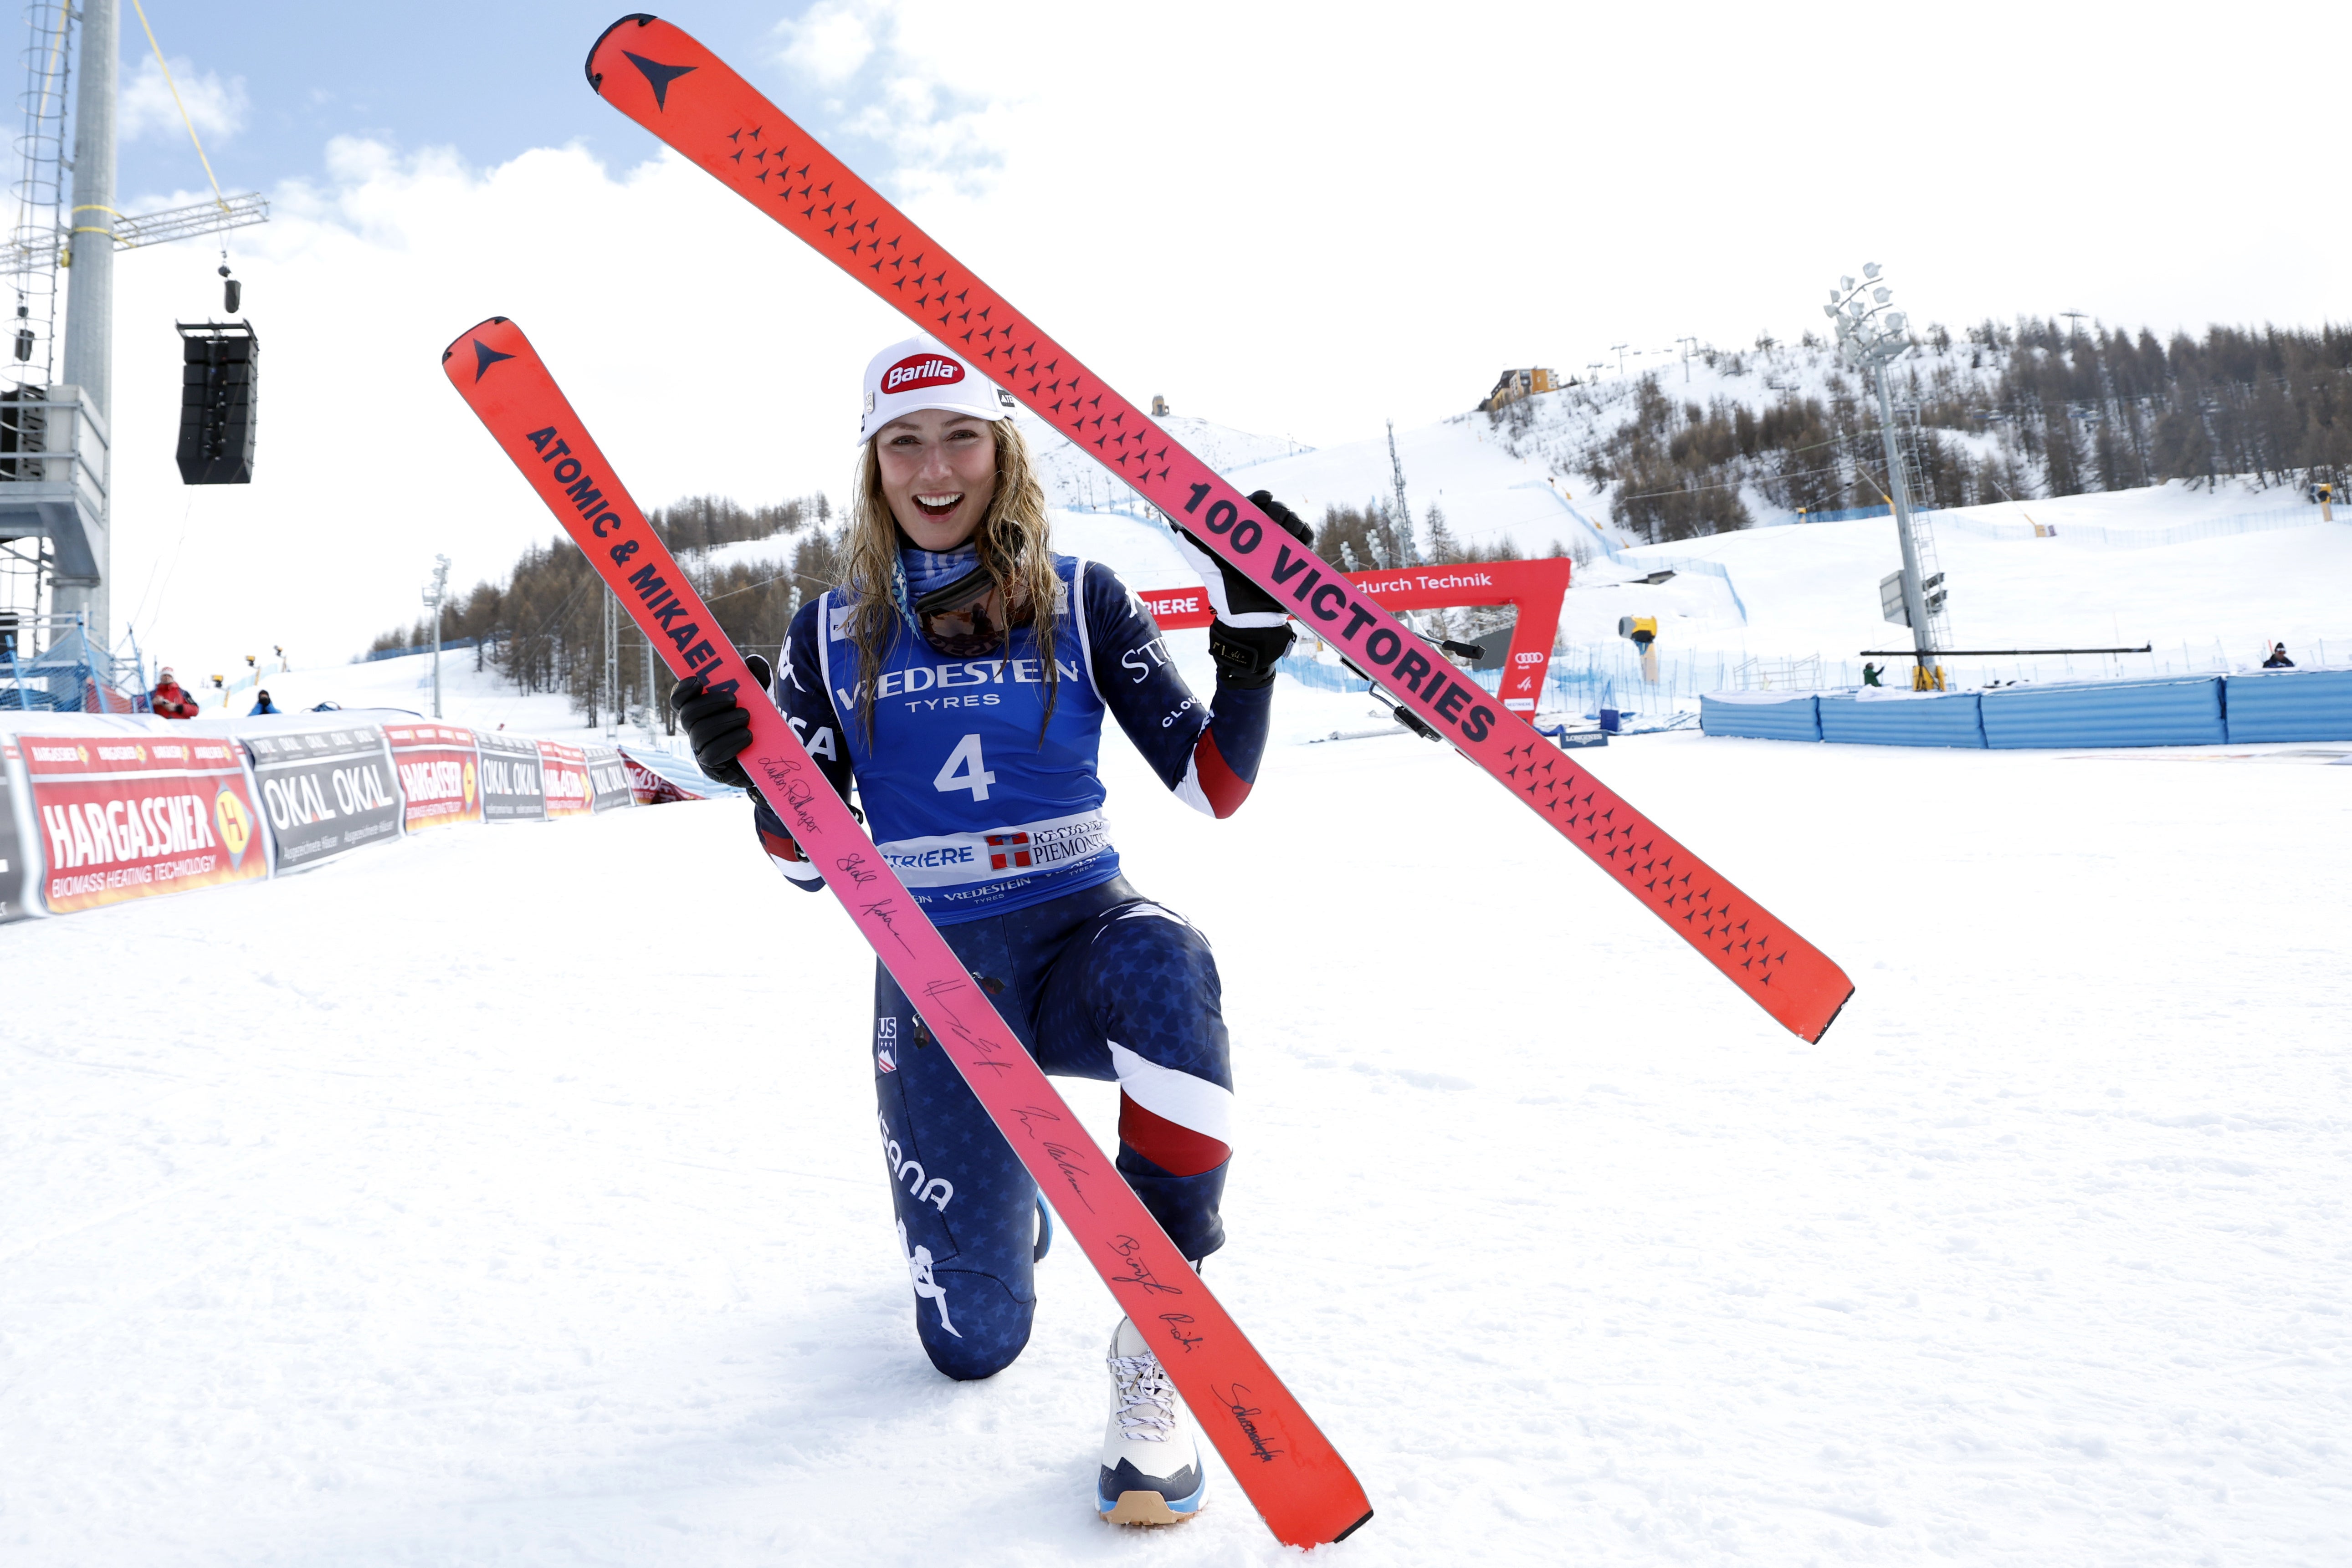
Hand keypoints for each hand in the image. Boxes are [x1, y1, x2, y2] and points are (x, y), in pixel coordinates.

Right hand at [671, 653, 771, 787]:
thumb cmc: (759, 722)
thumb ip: (757, 678)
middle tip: (733, 698)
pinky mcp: (712, 767)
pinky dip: (730, 743)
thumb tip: (752, 662)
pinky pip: (712, 755)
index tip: (697, 680)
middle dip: (709, 704)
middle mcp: (695, 729)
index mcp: (700, 710)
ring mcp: (701, 749)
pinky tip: (747, 736)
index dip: (682, 690)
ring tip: (747, 717)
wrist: (773, 754)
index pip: (679, 699)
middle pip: (687, 715)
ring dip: (724, 722)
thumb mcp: (760, 697)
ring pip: (700, 734)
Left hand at [1172, 490, 1314, 627]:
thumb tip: (1178, 527)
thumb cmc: (1223, 590)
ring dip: (1291, 520)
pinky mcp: (1295, 557)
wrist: (1246, 617)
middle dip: (1277, 508)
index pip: (1254, 505)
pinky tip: (1297, 536)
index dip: (1259, 498)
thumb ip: (1194, 546)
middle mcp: (1263, 535)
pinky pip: (1306, 539)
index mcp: (1243, 530)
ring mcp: (1280, 545)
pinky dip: (1304, 533)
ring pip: (1292, 521)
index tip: (1262, 499)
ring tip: (1287, 527)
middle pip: (1275, 510)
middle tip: (1274, 514)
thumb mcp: (1206, 565)